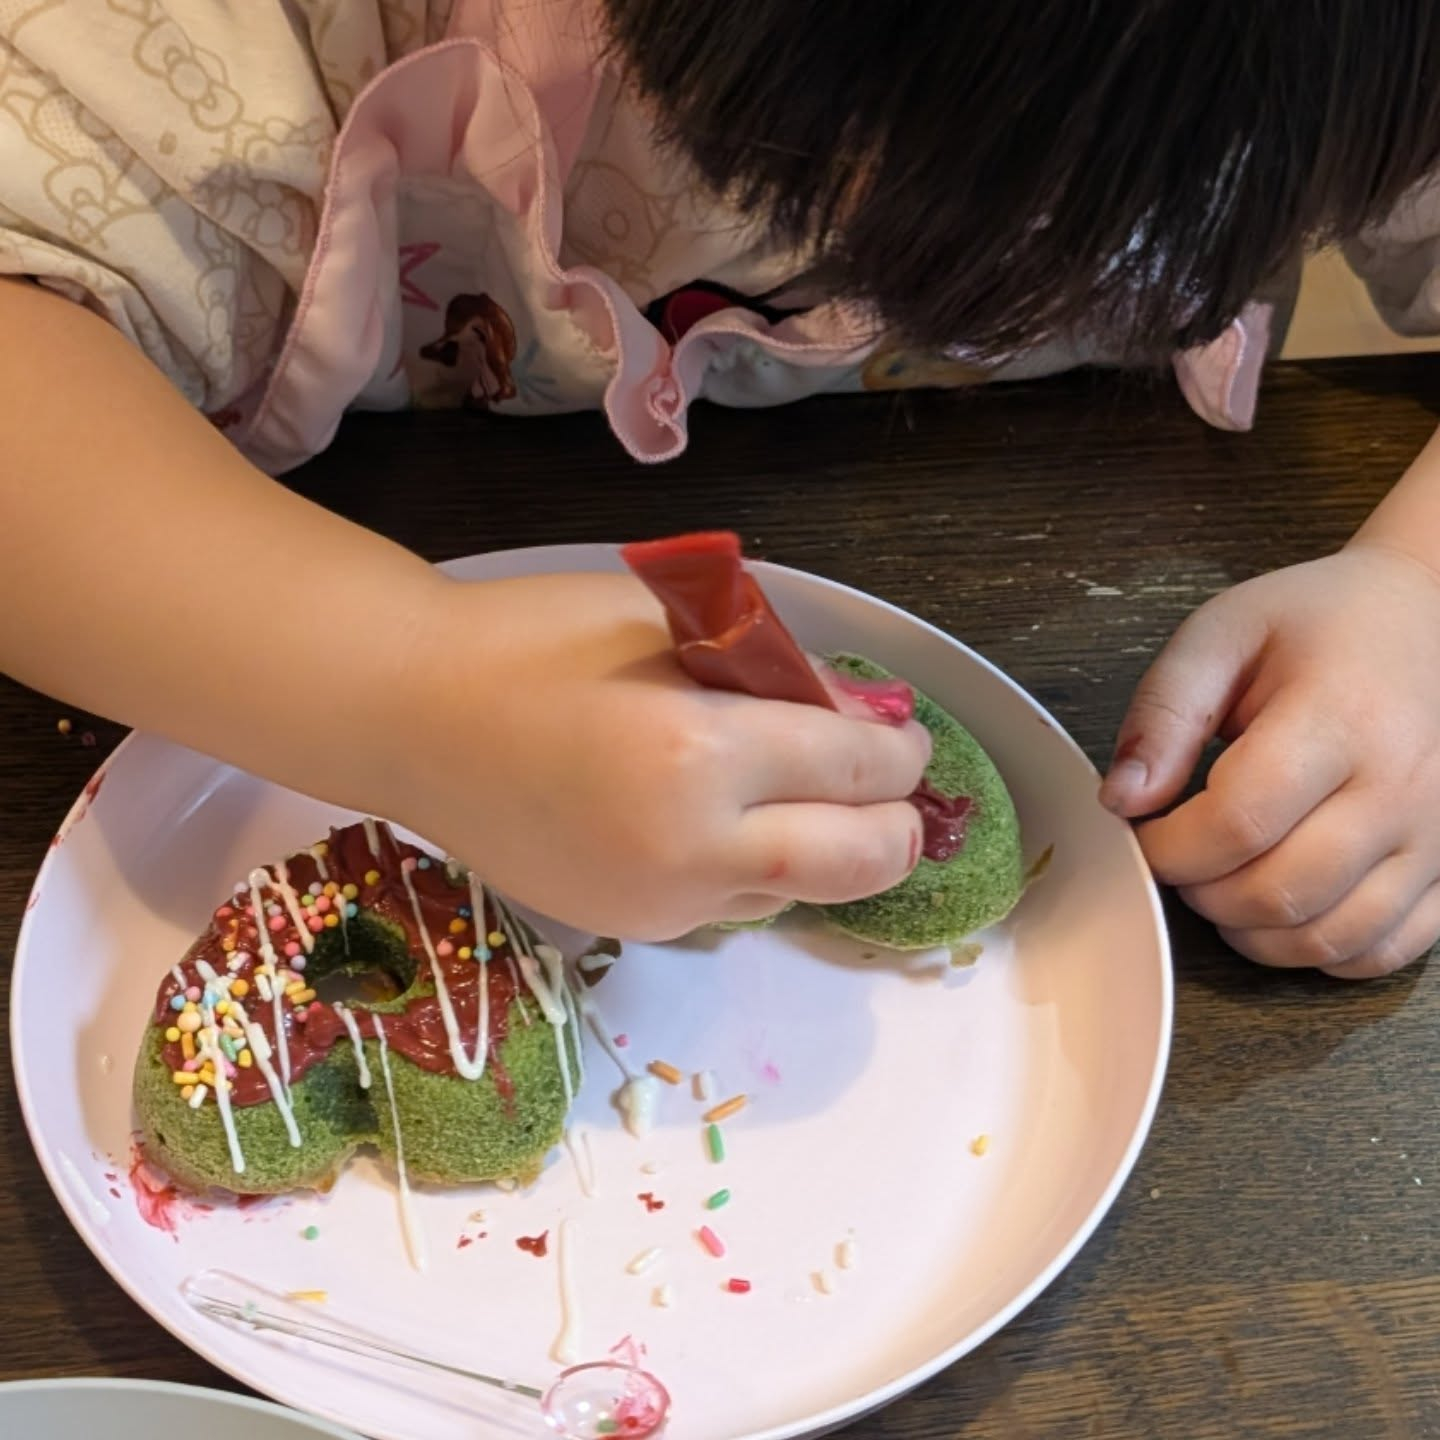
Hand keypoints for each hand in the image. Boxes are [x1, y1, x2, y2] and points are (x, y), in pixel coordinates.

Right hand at [387, 572, 930, 939]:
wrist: (407, 717)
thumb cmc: (531, 640)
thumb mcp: (666, 624)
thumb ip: (775, 670)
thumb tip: (863, 715)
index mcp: (702, 752)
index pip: (854, 766)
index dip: (897, 750)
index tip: (903, 735)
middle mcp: (693, 848)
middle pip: (856, 863)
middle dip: (895, 827)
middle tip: (890, 794)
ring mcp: (660, 902)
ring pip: (795, 895)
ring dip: (820, 851)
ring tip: (798, 798)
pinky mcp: (626, 928)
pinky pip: (728, 907)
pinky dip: (752, 870)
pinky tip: (721, 823)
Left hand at [1100, 542, 1439, 977]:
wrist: (1425, 616)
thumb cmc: (1316, 623)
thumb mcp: (1221, 636)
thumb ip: (1163, 715)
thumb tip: (1121, 801)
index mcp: (1341, 718)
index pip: (1237, 823)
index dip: (1169, 847)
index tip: (1143, 829)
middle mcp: (1402, 788)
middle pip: (1279, 891)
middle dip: (1200, 892)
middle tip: (1179, 855)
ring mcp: (1438, 838)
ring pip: (1328, 939)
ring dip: (1250, 932)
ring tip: (1221, 882)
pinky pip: (1383, 952)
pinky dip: (1318, 952)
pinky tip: (1283, 909)